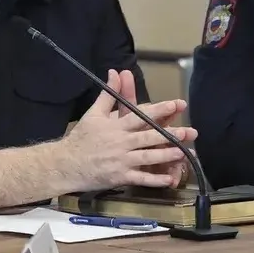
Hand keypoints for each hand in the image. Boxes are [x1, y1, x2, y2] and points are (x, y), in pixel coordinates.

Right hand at [63, 70, 196, 189]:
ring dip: (166, 155)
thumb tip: (114, 72)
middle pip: (148, 137)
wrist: (65, 163)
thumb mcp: (93, 113)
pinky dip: (155, 180)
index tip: (176, 104)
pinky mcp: (120, 177)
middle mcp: (120, 142)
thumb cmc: (81, 138)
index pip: (140, 115)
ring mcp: (121, 160)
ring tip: (183, 152)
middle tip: (188, 132)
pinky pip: (141, 179)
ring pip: (147, 157)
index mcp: (115, 126)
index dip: (159, 110)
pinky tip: (169, 179)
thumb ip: (108, 94)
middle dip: (169, 134)